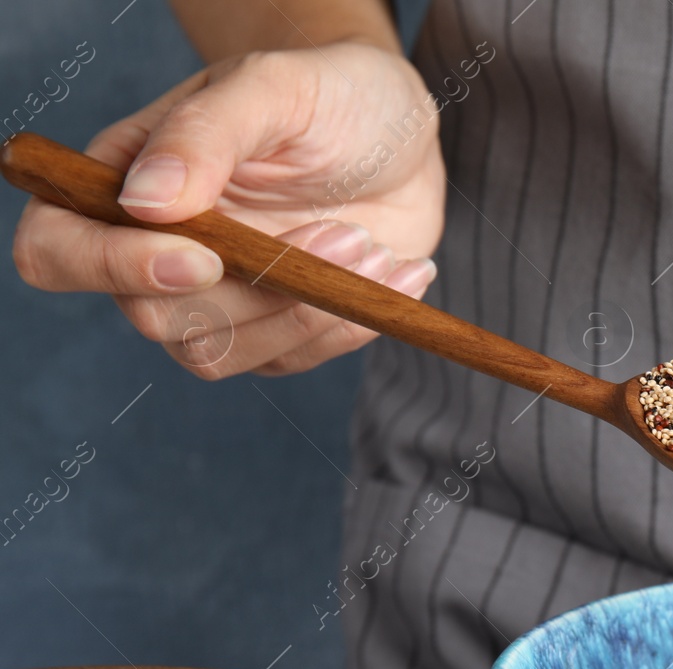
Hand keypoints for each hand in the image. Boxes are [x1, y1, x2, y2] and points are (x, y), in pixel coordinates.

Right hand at [12, 41, 444, 376]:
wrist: (399, 134)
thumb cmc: (327, 95)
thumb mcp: (272, 89)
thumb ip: (204, 134)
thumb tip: (143, 201)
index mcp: (122, 183)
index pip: (57, 249)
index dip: (111, 267)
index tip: (205, 256)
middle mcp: (154, 251)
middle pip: (154, 318)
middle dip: (257, 289)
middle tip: (342, 233)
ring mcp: (217, 299)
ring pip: (222, 355)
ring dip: (307, 312)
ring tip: (370, 244)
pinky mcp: (276, 329)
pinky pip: (291, 360)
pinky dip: (348, 325)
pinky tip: (392, 269)